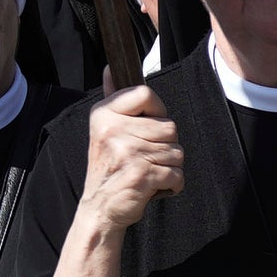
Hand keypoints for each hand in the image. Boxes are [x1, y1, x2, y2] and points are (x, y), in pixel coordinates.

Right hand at [74, 82, 183, 243]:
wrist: (99, 208)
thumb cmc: (108, 167)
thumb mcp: (104, 130)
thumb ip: (113, 98)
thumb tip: (111, 68)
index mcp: (104, 114)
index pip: (146, 94)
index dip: (157, 111)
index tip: (148, 127)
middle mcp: (113, 130)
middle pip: (169, 126)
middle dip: (166, 146)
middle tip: (145, 158)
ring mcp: (128, 152)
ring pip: (176, 151)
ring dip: (169, 166)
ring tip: (147, 172)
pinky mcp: (142, 174)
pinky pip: (177, 174)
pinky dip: (172, 184)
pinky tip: (153, 186)